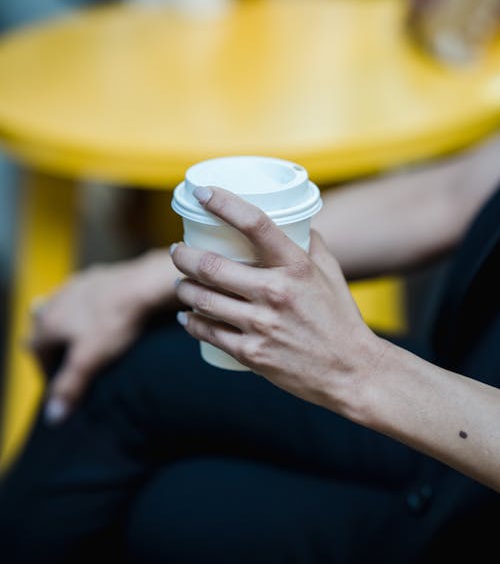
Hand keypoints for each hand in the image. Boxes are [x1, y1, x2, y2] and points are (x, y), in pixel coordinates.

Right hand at [25, 251, 180, 422]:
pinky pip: (84, 294)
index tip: (60, 381)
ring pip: (62, 308)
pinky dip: (88, 307)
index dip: (44, 368)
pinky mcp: (97, 276)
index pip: (33, 349)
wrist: (143, 284)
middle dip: (53, 345)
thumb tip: (53, 416)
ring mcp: (76, 285)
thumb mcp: (90, 360)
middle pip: (44, 326)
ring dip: (68, 324)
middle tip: (71, 361)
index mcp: (49, 322)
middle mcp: (57, 300)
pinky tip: (105, 314)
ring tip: (86, 339)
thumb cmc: (114, 322)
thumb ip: (70, 386)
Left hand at [171, 187, 381, 411]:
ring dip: (184, 288)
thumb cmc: (340, 317)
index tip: (202, 192)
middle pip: (212, 266)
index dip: (223, 203)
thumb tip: (290, 219)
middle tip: (177, 250)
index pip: (255, 223)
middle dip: (184, 255)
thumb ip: (309, 243)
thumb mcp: (330, 272)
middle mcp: (276, 293)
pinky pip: (209, 333)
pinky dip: (192, 322)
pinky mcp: (252, 354)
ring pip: (203, 300)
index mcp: (297, 266)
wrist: (351, 371)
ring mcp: (261, 325)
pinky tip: (187, 316)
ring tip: (181, 282)